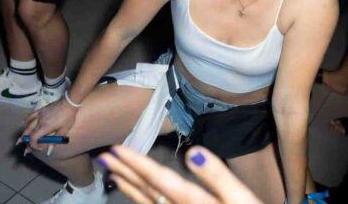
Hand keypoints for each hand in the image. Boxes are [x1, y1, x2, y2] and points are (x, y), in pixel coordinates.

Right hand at [20, 98, 77, 154]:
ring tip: (23, 138)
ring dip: (24, 132)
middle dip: (26, 141)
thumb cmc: (67, 117)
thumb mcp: (63, 131)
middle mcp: (39, 121)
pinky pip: (30, 116)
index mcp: (45, 127)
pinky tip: (25, 124)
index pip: (33, 138)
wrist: (69, 103)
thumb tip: (49, 151)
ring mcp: (39, 115)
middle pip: (28, 132)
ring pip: (27, 125)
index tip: (37, 148)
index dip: (33, 145)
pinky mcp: (40, 110)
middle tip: (27, 147)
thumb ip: (55, 141)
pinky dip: (26, 121)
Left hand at [99, 145, 262, 203]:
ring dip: (130, 187)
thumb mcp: (242, 200)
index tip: (116, 149)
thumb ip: (218, 177)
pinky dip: (141, 202)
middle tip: (104, 156)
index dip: (137, 163)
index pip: (160, 179)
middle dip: (126, 171)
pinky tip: (135, 197)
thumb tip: (193, 153)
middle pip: (148, 191)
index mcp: (194, 203)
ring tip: (114, 173)